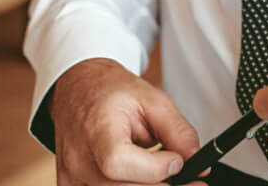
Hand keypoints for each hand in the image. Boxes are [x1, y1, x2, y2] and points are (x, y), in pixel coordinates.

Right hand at [50, 57, 198, 184]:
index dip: (152, 169)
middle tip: (192, 180)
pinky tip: (147, 180)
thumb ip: (176, 131)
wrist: (80, 91)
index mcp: (98, 130)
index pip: (118, 161)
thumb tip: (195, 158)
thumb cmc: (111, 92)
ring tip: (170, 175)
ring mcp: (72, 179)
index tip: (177, 163)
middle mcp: (79, 161)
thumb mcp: (153, 100)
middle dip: (161, 185)